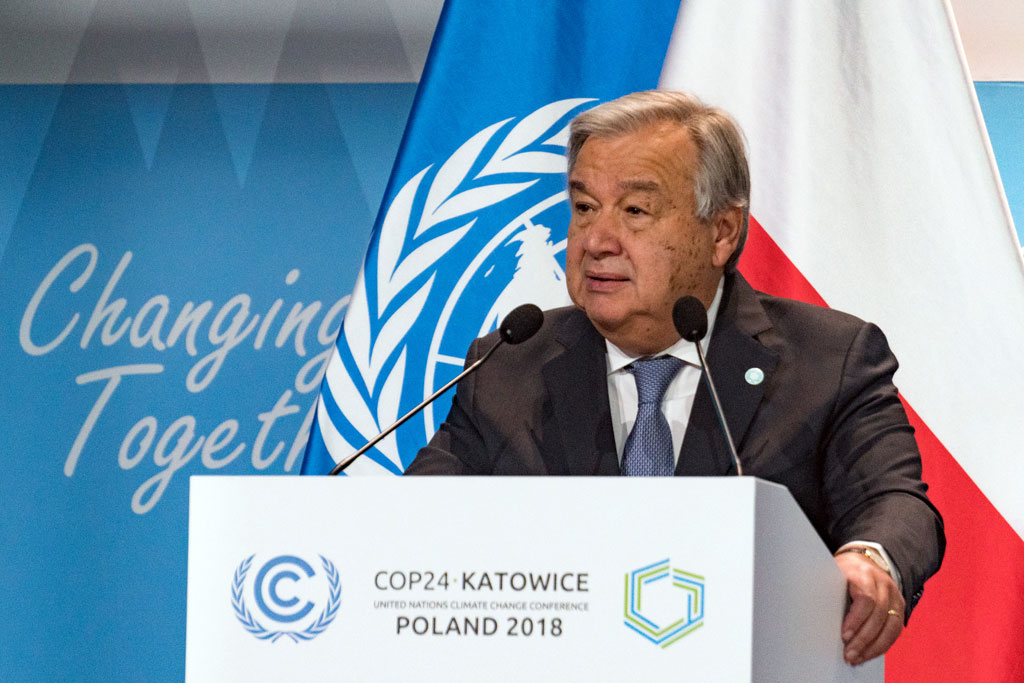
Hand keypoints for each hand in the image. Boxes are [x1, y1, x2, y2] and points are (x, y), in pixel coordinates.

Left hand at [835, 551, 904, 665]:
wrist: (865, 561)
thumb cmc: (843, 571)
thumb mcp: (833, 574)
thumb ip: (827, 591)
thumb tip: (813, 615)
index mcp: (863, 574)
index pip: (865, 599)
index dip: (855, 620)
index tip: (844, 636)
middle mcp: (883, 584)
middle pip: (878, 616)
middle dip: (863, 639)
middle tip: (849, 654)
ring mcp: (894, 595)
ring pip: (891, 626)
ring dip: (874, 647)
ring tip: (858, 658)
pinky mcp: (899, 606)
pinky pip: (895, 630)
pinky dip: (883, 645)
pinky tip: (869, 653)